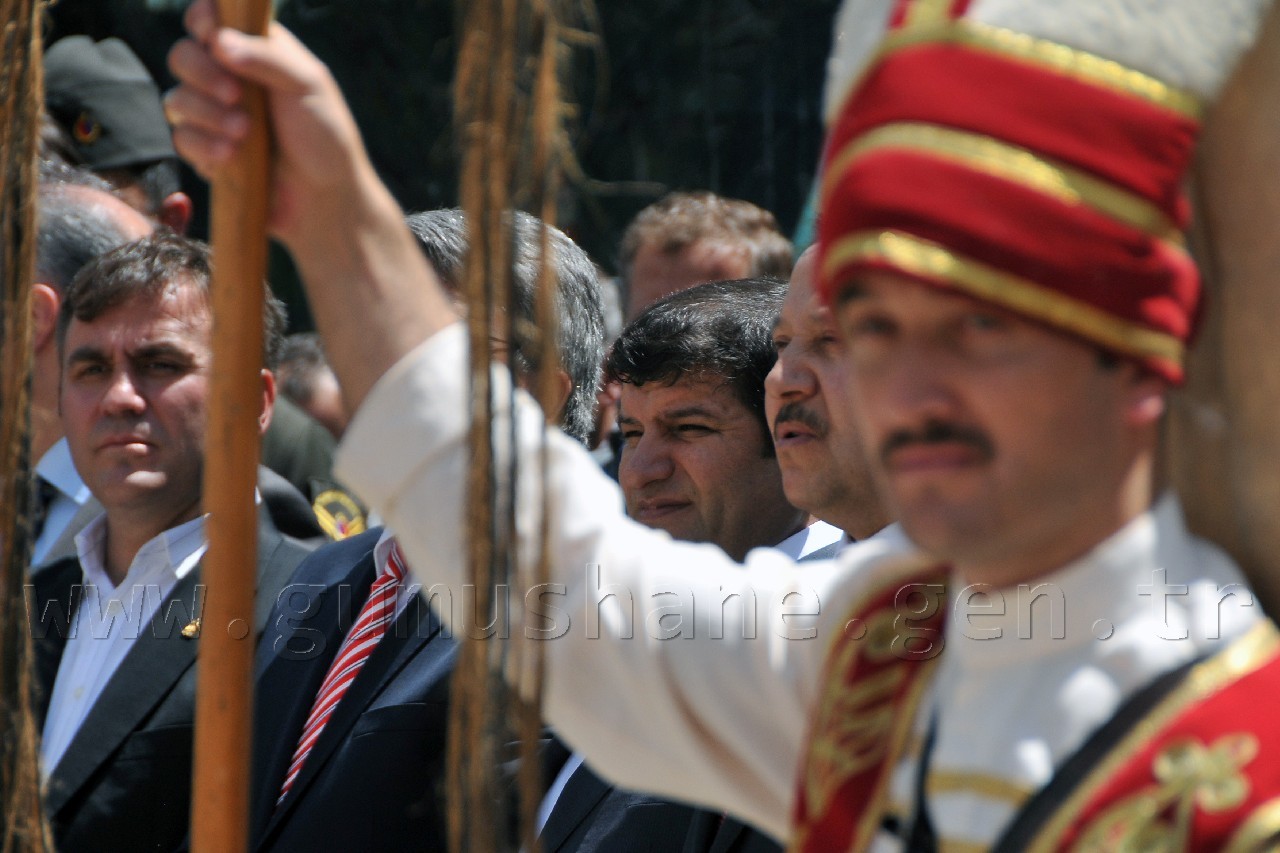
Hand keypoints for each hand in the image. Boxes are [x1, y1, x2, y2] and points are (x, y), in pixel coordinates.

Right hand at [166, 0, 372, 244]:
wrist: (325, 197)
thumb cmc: (325, 136)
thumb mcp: (308, 85)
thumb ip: (267, 56)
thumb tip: (218, 41)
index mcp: (253, 52)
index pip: (209, 21)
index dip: (202, 20)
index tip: (211, 33)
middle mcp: (228, 79)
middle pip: (182, 56)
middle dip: (202, 72)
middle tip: (235, 94)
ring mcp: (214, 117)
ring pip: (177, 99)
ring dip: (208, 114)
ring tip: (245, 132)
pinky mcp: (206, 152)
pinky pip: (182, 139)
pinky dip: (204, 144)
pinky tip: (232, 155)